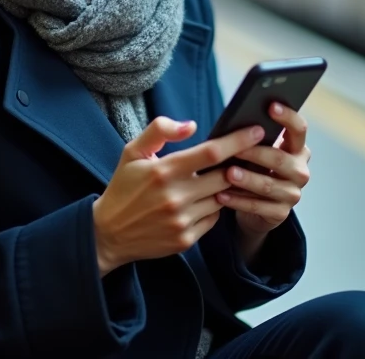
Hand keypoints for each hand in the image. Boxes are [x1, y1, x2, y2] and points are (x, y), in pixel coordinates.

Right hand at [92, 116, 266, 275]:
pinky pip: (214, 218)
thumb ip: (159, 131)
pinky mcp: (186, 239)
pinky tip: (203, 199)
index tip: (256, 130)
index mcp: (164, 171)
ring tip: (222, 176)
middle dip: (239, 164)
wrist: (108, 234)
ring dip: (226, 186)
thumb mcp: (132, 152)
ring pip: (222, 198)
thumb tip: (191, 125)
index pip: (211, 153)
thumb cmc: (123, 187)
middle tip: (247, 154)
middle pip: (225, 176)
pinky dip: (214, 206)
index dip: (238, 141)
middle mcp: (175, 197)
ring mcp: (182, 221)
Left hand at [216, 103, 310, 238]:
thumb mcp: (255, 152)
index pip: (299, 129)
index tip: (270, 106)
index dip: (287, 117)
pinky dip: (238, 200)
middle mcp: (300, 170)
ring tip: (227, 174)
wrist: (255, 207)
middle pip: (281, 159)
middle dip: (256, 153)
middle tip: (235, 149)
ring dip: (246, 179)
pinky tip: (221, 195)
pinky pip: (258, 206)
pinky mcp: (280, 213)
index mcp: (297, 149)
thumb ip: (252, 139)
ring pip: (268, 185)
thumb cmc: (253, 169)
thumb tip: (234, 123)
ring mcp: (292, 194)